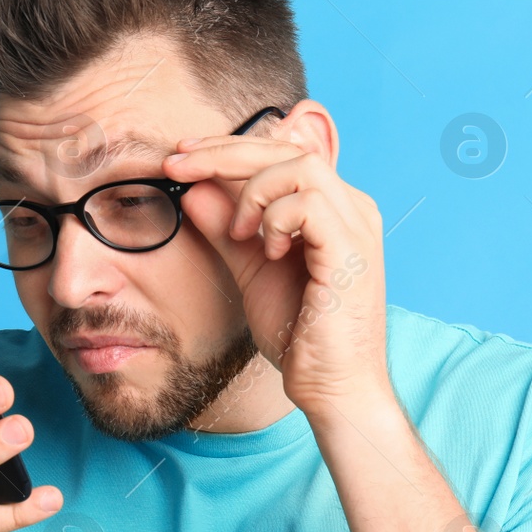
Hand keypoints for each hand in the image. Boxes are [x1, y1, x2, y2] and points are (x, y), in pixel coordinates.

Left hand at [160, 108, 389, 417]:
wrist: (329, 385)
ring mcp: (356, 226)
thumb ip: (226, 230)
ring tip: (239, 232)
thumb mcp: (250, 269)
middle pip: (286, 147)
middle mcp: (350, 208)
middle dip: (223, 151)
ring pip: (300, 165)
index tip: (180, 158)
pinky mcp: (352, 249)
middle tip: (176, 164)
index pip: (279, 153)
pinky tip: (267, 250)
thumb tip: (193, 190)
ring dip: (254, 190)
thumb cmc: (298, 333)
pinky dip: (276, 219)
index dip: (227, 148)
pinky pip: (309, 203)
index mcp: (330, 208)